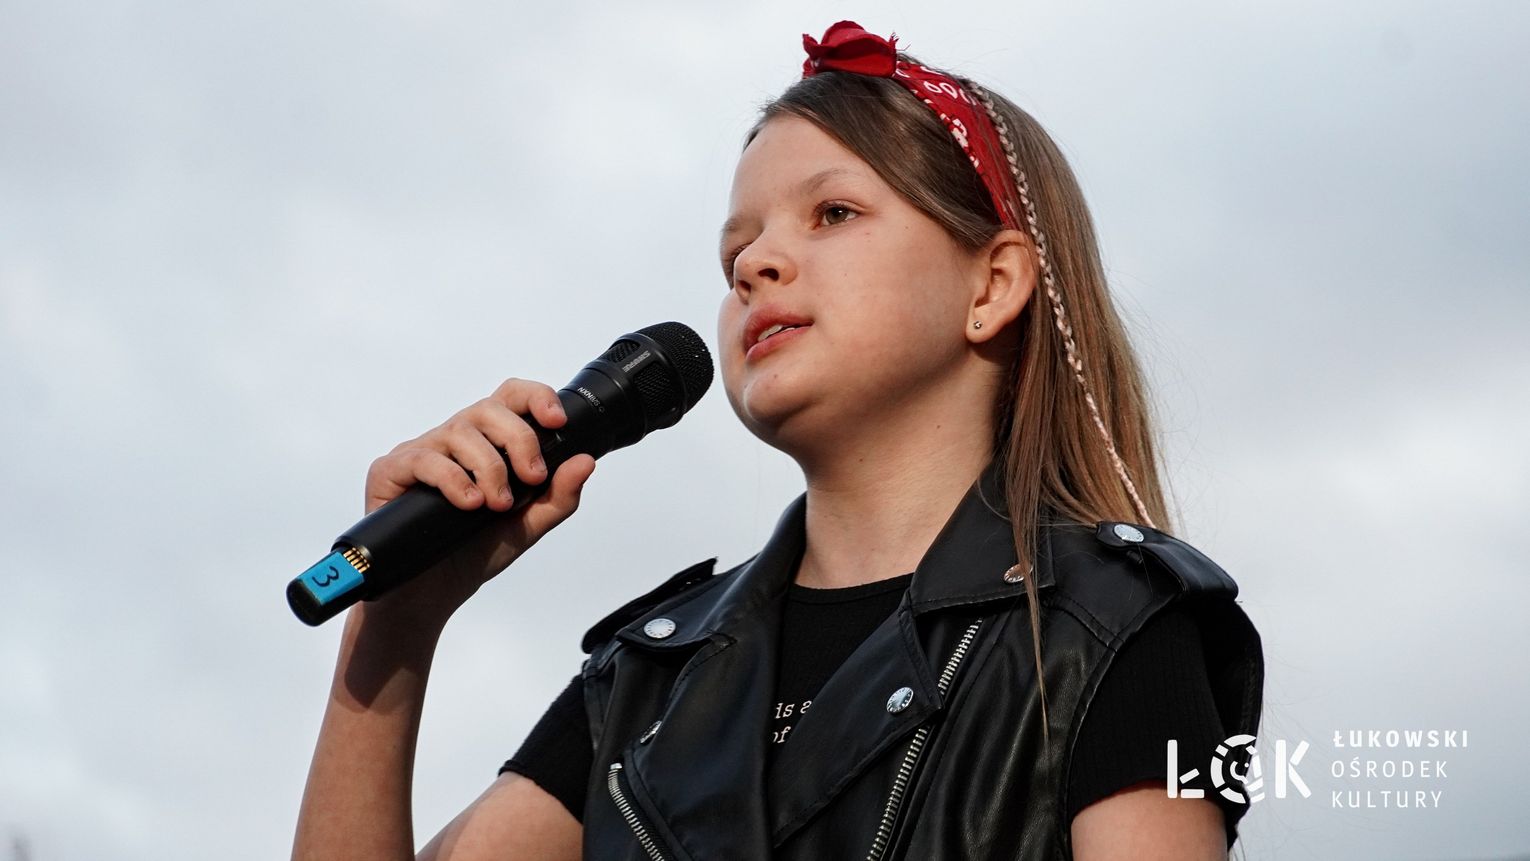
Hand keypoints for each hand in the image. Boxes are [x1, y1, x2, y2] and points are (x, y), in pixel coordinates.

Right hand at [359, 377, 597, 624]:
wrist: (430, 595)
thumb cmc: (473, 553)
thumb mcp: (526, 526)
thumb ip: (558, 497)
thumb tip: (586, 461)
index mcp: (486, 442)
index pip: (511, 398)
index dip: (536, 397)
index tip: (558, 423)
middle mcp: (453, 440)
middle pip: (488, 408)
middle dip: (519, 439)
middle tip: (532, 479)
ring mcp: (420, 452)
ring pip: (459, 431)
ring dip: (490, 467)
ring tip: (498, 505)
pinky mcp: (389, 471)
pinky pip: (423, 459)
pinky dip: (453, 480)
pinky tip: (470, 503)